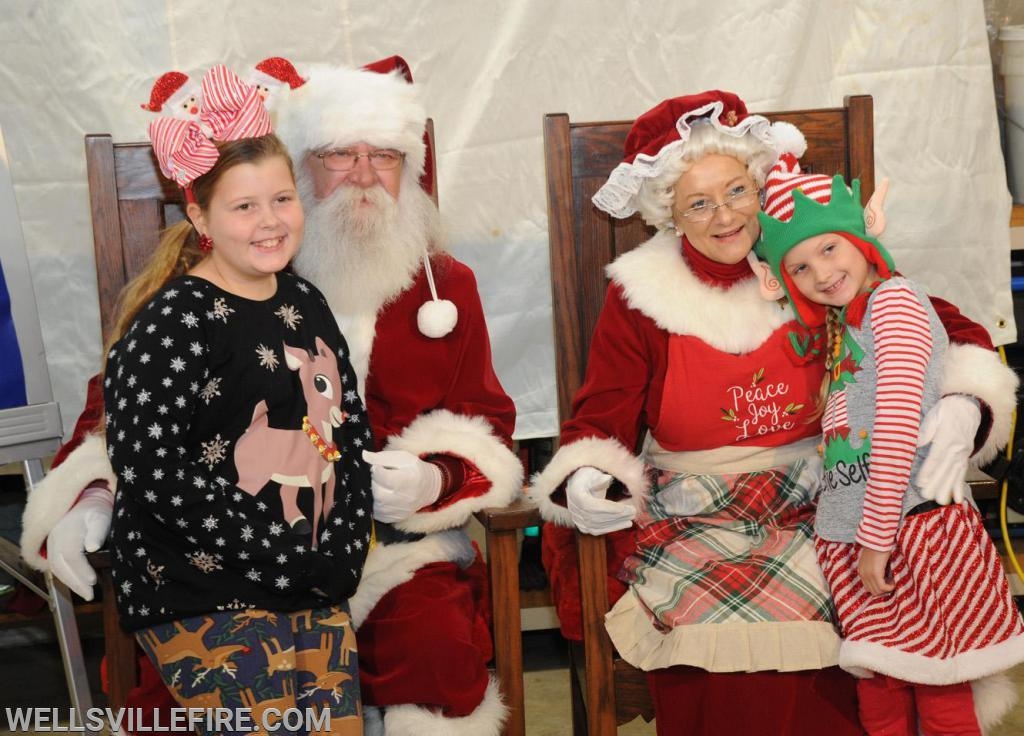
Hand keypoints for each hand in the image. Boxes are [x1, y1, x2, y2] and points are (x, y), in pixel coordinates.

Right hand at [46, 485, 112, 599]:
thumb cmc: (96, 510)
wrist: (85, 499)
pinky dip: (65, 576)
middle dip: (75, 582)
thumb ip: (98, 531)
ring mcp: (52, 543)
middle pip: (61, 565)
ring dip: (70, 582)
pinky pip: (55, 564)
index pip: (71, 556)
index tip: (94, 581)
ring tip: (86, 593)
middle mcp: (56, 539)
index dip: (81, 570)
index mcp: (68, 532)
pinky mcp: (53, 546)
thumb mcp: (101, 517)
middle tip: (90, 595)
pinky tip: (76, 584)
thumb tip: (92, 547)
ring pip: (56, 567)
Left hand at [362, 450, 441, 522]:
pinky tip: (379, 496)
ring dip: (371, 494)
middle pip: (378, 493)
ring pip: (375, 504)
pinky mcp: (395, 518)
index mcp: (410, 480)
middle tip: (376, 477)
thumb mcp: (402, 458)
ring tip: (378, 486)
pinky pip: (377, 514)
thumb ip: (382, 457)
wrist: (427, 488)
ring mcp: (401, 511)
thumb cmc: (413, 469)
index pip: (385, 478)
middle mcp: (406, 498)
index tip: (376, 467)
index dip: (376, 470)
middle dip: (372, 483)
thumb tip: (364, 455)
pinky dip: (374, 504)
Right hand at [566, 466, 635, 535]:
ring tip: (630, 519)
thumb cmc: (589, 476)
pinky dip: (610, 528)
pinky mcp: (581, 525)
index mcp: (575, 494)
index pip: (593, 506)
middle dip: (616, 516)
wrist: (578, 484)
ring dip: (616, 524)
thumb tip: (607, 479)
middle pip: (596, 517)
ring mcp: (576, 518)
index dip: (609, 508)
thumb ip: (600, 478)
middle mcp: (573, 509)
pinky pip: (596, 530)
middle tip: (633, 512)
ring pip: (597, 526)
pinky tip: (622, 524)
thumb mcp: (593, 473)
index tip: (624, 508)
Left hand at [858, 546, 894, 595]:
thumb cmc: (879, 548)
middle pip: (872, 591)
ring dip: (886, 589)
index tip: (887, 584)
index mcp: (861, 571)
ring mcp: (868, 575)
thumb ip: (876, 569)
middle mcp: (862, 574)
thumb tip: (885, 578)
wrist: (878, 539)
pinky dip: (890, 587)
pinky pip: (883, 587)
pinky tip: (894, 582)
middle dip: (883, 590)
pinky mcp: (875, 574)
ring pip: (878, 591)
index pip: (868, 587)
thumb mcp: (874, 561)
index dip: (878, 588)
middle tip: (891, 584)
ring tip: (892, 582)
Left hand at [916, 395, 980, 504]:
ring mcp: (963, 454)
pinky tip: (957, 498)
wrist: (968, 407)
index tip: (920, 481)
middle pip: (946, 468)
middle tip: (927, 496)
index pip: (936, 456)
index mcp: (947, 437)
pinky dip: (960, 486)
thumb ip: (927, 430)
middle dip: (936, 483)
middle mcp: (957, 448)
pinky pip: (963, 473)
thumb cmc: (947, 411)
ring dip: (948, 488)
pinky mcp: (965, 457)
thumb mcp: (935, 415)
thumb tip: (917, 442)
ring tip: (941, 501)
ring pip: (955, 473)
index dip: (929, 470)